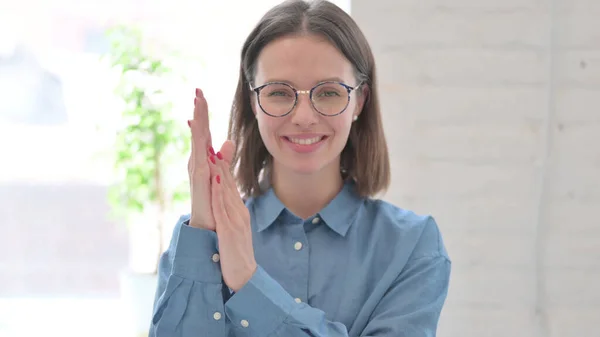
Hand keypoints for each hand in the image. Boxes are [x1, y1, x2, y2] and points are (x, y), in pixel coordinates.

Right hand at [188, 89, 232, 229]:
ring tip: (198, 105)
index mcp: (204, 160)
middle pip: (198, 133)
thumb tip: (228, 141)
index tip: (202, 94)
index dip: (203, 114)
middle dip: (199, 113)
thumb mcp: (221, 176)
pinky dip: (200, 148)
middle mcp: (198, 164)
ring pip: (197, 143)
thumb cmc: (212, 203)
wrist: (207, 227)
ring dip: (198, 124)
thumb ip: (224, 159)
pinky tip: (200, 133)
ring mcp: (197, 173)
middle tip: (198, 91)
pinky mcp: (200, 184)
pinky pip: (200, 163)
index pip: (204, 133)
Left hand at [209, 149, 256, 291]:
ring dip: (219, 172)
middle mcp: (240, 212)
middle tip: (211, 143)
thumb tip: (223, 204)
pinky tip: (215, 181)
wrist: (244, 276)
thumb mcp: (234, 230)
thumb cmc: (236, 255)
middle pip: (229, 184)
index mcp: (240, 212)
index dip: (222, 167)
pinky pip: (223, 208)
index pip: (230, 185)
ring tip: (211, 154)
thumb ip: (229, 215)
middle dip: (220, 163)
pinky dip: (219, 193)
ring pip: (226, 191)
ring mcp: (236, 220)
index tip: (214, 150)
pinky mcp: (230, 230)